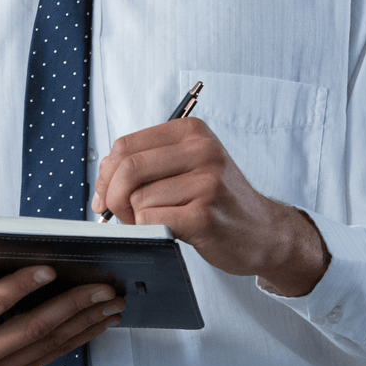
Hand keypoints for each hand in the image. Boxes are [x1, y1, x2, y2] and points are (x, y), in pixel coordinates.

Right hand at [0, 235, 124, 365]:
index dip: (22, 287)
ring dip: (86, 323)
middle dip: (73, 306)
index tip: (51, 269)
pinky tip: (99, 321)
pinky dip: (79, 337)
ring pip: (50, 344)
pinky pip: (52, 354)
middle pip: (34, 328)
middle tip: (103, 288)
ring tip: (112, 303)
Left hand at [92, 118, 329, 296]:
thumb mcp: (188, 167)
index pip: (125, 145)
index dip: (106, 174)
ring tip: (157, 223)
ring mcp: (206, 182)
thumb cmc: (218, 201)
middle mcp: (201, 150)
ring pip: (137, 198)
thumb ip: (147, 164)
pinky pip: (152, 220)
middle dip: (112, 196)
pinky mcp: (205, 215)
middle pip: (127, 168)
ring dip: (135, 219)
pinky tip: (168, 232)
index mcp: (191, 132)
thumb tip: (102, 177)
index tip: (105, 194)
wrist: (264, 232)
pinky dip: (149, 231)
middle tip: (120, 214)